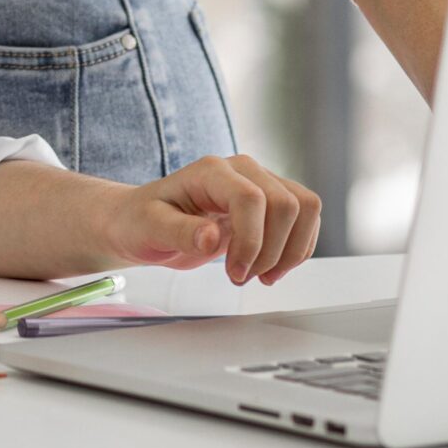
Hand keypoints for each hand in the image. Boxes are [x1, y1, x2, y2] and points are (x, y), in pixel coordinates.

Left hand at [102, 155, 321, 285]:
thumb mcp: (149, 228)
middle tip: (242, 277)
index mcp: (211, 171)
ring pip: (306, 208)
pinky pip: (305, 219)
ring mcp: (260, 183)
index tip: (236, 273)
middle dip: (272, 251)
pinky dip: (296, 249)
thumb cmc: (141, 221)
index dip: (252, 241)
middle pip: (287, 204)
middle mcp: (241, 170)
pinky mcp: (270, 202)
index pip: (251, 198)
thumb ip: (179, 231)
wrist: (143, 221)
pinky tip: (270, 268)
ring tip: (261, 276)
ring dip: (291, 251)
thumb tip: (210, 237)